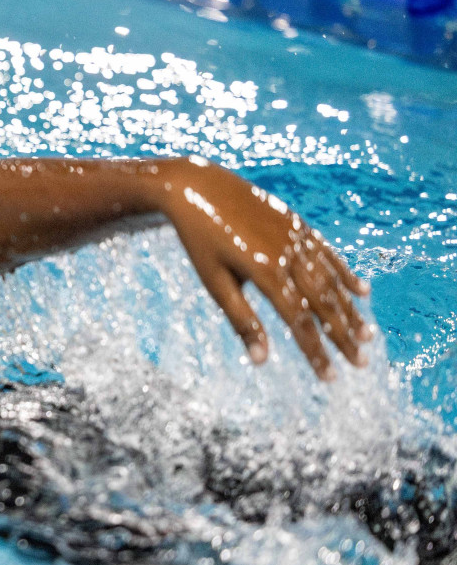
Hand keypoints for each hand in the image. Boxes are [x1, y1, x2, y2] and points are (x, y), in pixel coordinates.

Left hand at [161, 160, 370, 379]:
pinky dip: (346, 273)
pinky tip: (362, 291)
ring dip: (350, 310)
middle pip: (323, 304)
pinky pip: (328, 252)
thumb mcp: (214, 282)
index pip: (299, 321)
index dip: (316, 352)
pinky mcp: (297, 223)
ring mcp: (296, 236)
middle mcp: (287, 254)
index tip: (329, 377)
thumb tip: (261, 360)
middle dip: (343, 337)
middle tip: (360, 365)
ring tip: (367, 336)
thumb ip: (241, 319)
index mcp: (265, 272)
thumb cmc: (200, 241)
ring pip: (331, 280)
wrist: (197, 188)